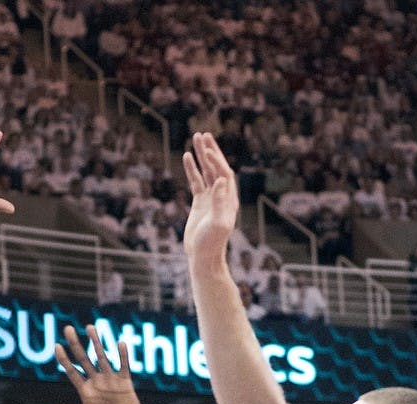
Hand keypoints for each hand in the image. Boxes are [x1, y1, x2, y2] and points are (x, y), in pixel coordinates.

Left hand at [46, 325, 146, 403]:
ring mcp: (110, 380)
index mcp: (85, 390)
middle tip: (67, 328)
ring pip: (101, 357)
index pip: (72, 371)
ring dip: (96, 343)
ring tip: (89, 327)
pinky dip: (122, 356)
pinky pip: (123, 366)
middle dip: (75, 344)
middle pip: (83, 359)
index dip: (64, 360)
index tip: (56, 346)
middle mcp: (96, 381)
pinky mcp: (124, 382)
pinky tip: (120, 343)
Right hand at [182, 131, 239, 268]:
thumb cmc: (211, 243)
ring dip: (202, 155)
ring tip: (196, 138)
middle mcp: (222, 196)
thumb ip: (220, 202)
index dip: (217, 161)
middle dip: (211, 151)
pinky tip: (187, 157)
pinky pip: (196, 182)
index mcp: (229, 199)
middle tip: (203, 134)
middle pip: (217, 167)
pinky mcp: (200, 203)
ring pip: (206, 172)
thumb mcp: (217, 223)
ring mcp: (211, 198)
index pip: (224, 174)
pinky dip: (192, 169)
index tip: (207, 150)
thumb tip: (221, 181)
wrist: (203, 256)